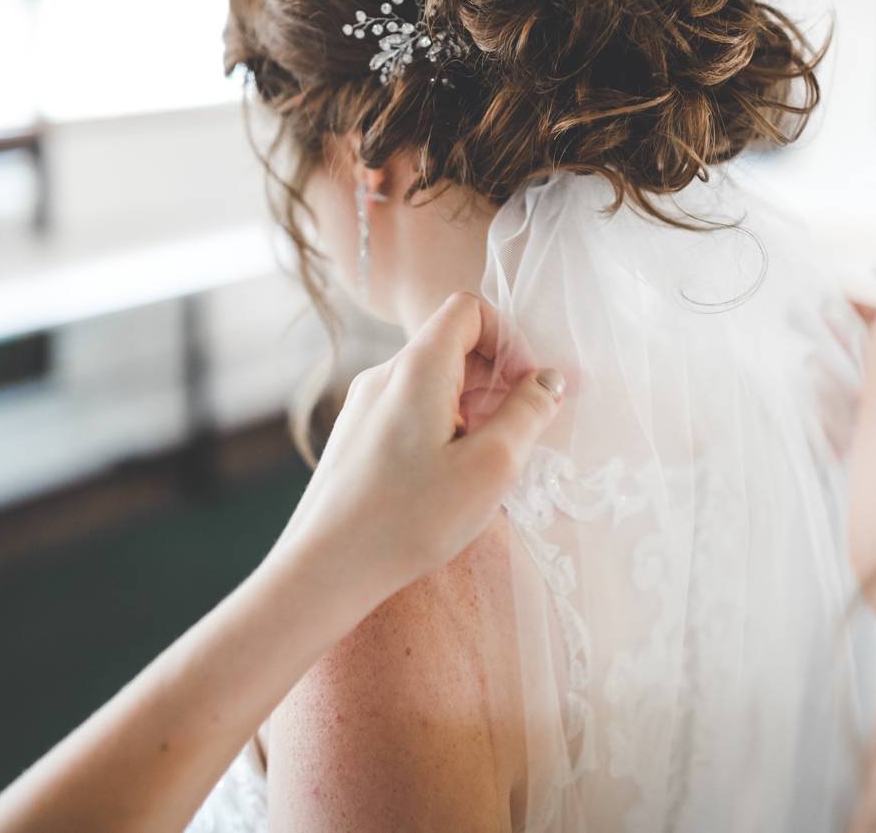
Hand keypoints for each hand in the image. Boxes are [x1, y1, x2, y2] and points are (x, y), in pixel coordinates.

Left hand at [271, 292, 564, 607]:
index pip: (469, 308)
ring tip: (483, 465)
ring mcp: (364, 406)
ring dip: (472, 409)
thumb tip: (549, 379)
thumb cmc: (411, 518)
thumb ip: (528, 412)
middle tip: (516, 435)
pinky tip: (448, 481)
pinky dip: (443, 429)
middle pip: (453, 346)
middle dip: (496, 380)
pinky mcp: (355, 438)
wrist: (326, 568)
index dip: (509, 339)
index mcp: (417, 367)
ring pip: (433, 383)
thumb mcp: (491, 465)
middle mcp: (384, 375)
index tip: (526, 391)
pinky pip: (410, 412)